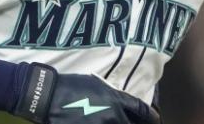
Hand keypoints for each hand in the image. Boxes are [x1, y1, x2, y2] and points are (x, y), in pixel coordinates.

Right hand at [12, 63, 160, 123]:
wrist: (48, 96)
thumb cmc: (72, 85)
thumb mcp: (97, 84)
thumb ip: (113, 96)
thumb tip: (123, 105)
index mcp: (116, 100)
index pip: (142, 111)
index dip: (151, 117)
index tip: (155, 120)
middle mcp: (112, 116)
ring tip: (114, 123)